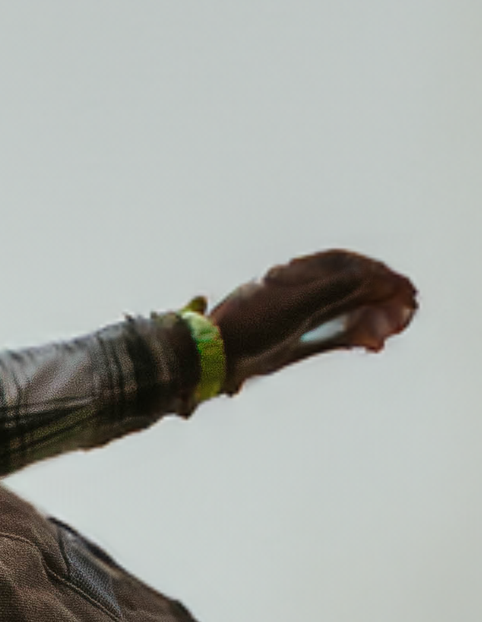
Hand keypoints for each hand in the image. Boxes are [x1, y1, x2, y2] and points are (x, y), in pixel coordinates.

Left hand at [208, 246, 416, 394]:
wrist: (213, 356)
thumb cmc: (249, 325)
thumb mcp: (295, 304)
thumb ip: (332, 289)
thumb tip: (367, 276)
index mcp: (299, 274)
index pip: (347, 265)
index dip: (376, 272)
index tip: (399, 284)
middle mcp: (303, 291)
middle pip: (351, 288)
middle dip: (381, 297)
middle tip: (408, 310)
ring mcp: (301, 316)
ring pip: (347, 312)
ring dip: (373, 318)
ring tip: (395, 330)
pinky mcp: (297, 340)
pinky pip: (336, 334)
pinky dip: (357, 337)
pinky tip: (372, 345)